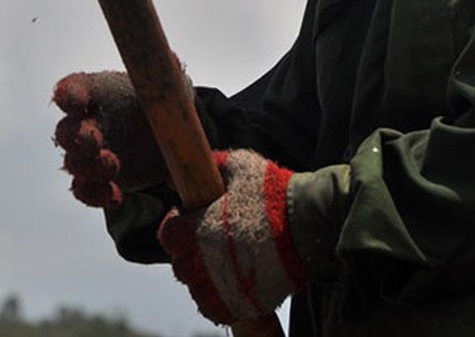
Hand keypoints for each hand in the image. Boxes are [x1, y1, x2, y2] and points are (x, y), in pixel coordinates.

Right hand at [53, 71, 170, 207]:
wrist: (171, 137)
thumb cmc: (163, 102)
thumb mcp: (170, 85)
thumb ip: (168, 73)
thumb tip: (172, 61)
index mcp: (100, 91)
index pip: (73, 88)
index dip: (69, 95)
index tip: (79, 103)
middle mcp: (88, 121)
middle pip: (66, 130)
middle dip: (76, 138)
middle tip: (96, 142)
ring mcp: (90, 152)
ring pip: (72, 163)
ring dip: (88, 168)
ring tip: (113, 166)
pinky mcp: (98, 178)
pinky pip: (84, 190)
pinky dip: (95, 195)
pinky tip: (115, 195)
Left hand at [158, 149, 306, 323]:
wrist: (307, 224)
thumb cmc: (272, 192)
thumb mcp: (240, 166)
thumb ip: (209, 166)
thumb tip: (176, 172)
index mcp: (198, 229)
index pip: (167, 235)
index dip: (175, 226)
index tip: (187, 219)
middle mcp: (204, 263)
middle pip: (179, 265)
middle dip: (188, 251)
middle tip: (206, 239)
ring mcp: (222, 287)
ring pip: (196, 290)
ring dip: (202, 276)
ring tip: (219, 261)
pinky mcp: (241, 304)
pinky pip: (215, 309)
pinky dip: (217, 298)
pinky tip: (228, 282)